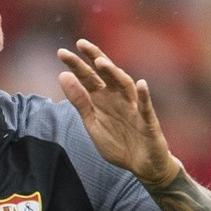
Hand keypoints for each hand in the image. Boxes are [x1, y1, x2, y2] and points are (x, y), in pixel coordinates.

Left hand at [56, 39, 180, 186]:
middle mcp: (119, 99)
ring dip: (114, 74)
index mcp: (104, 99)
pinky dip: (144, 96)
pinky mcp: (149, 123)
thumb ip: (79, 100)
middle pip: (107, 75)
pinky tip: (141, 84)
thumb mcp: (92, 122)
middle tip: (81, 44)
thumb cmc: (118, 142)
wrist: (142, 166)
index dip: (77, 65)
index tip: (61, 52)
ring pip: (125, 87)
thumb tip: (62, 75)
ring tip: (101, 62)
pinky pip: (146, 108)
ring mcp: (134, 109)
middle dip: (94, 59)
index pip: (89, 78)